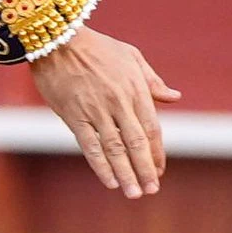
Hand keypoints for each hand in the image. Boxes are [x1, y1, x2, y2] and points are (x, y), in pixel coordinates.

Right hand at [31, 25, 182, 196]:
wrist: (57, 39)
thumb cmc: (96, 46)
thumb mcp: (130, 56)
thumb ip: (152, 80)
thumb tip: (174, 97)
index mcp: (135, 90)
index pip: (151, 129)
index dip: (156, 153)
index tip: (159, 171)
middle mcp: (118, 104)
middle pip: (136, 143)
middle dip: (145, 169)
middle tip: (151, 190)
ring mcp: (96, 111)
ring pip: (115, 149)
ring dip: (126, 173)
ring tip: (133, 193)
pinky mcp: (74, 116)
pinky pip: (89, 145)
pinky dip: (100, 165)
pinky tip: (109, 181)